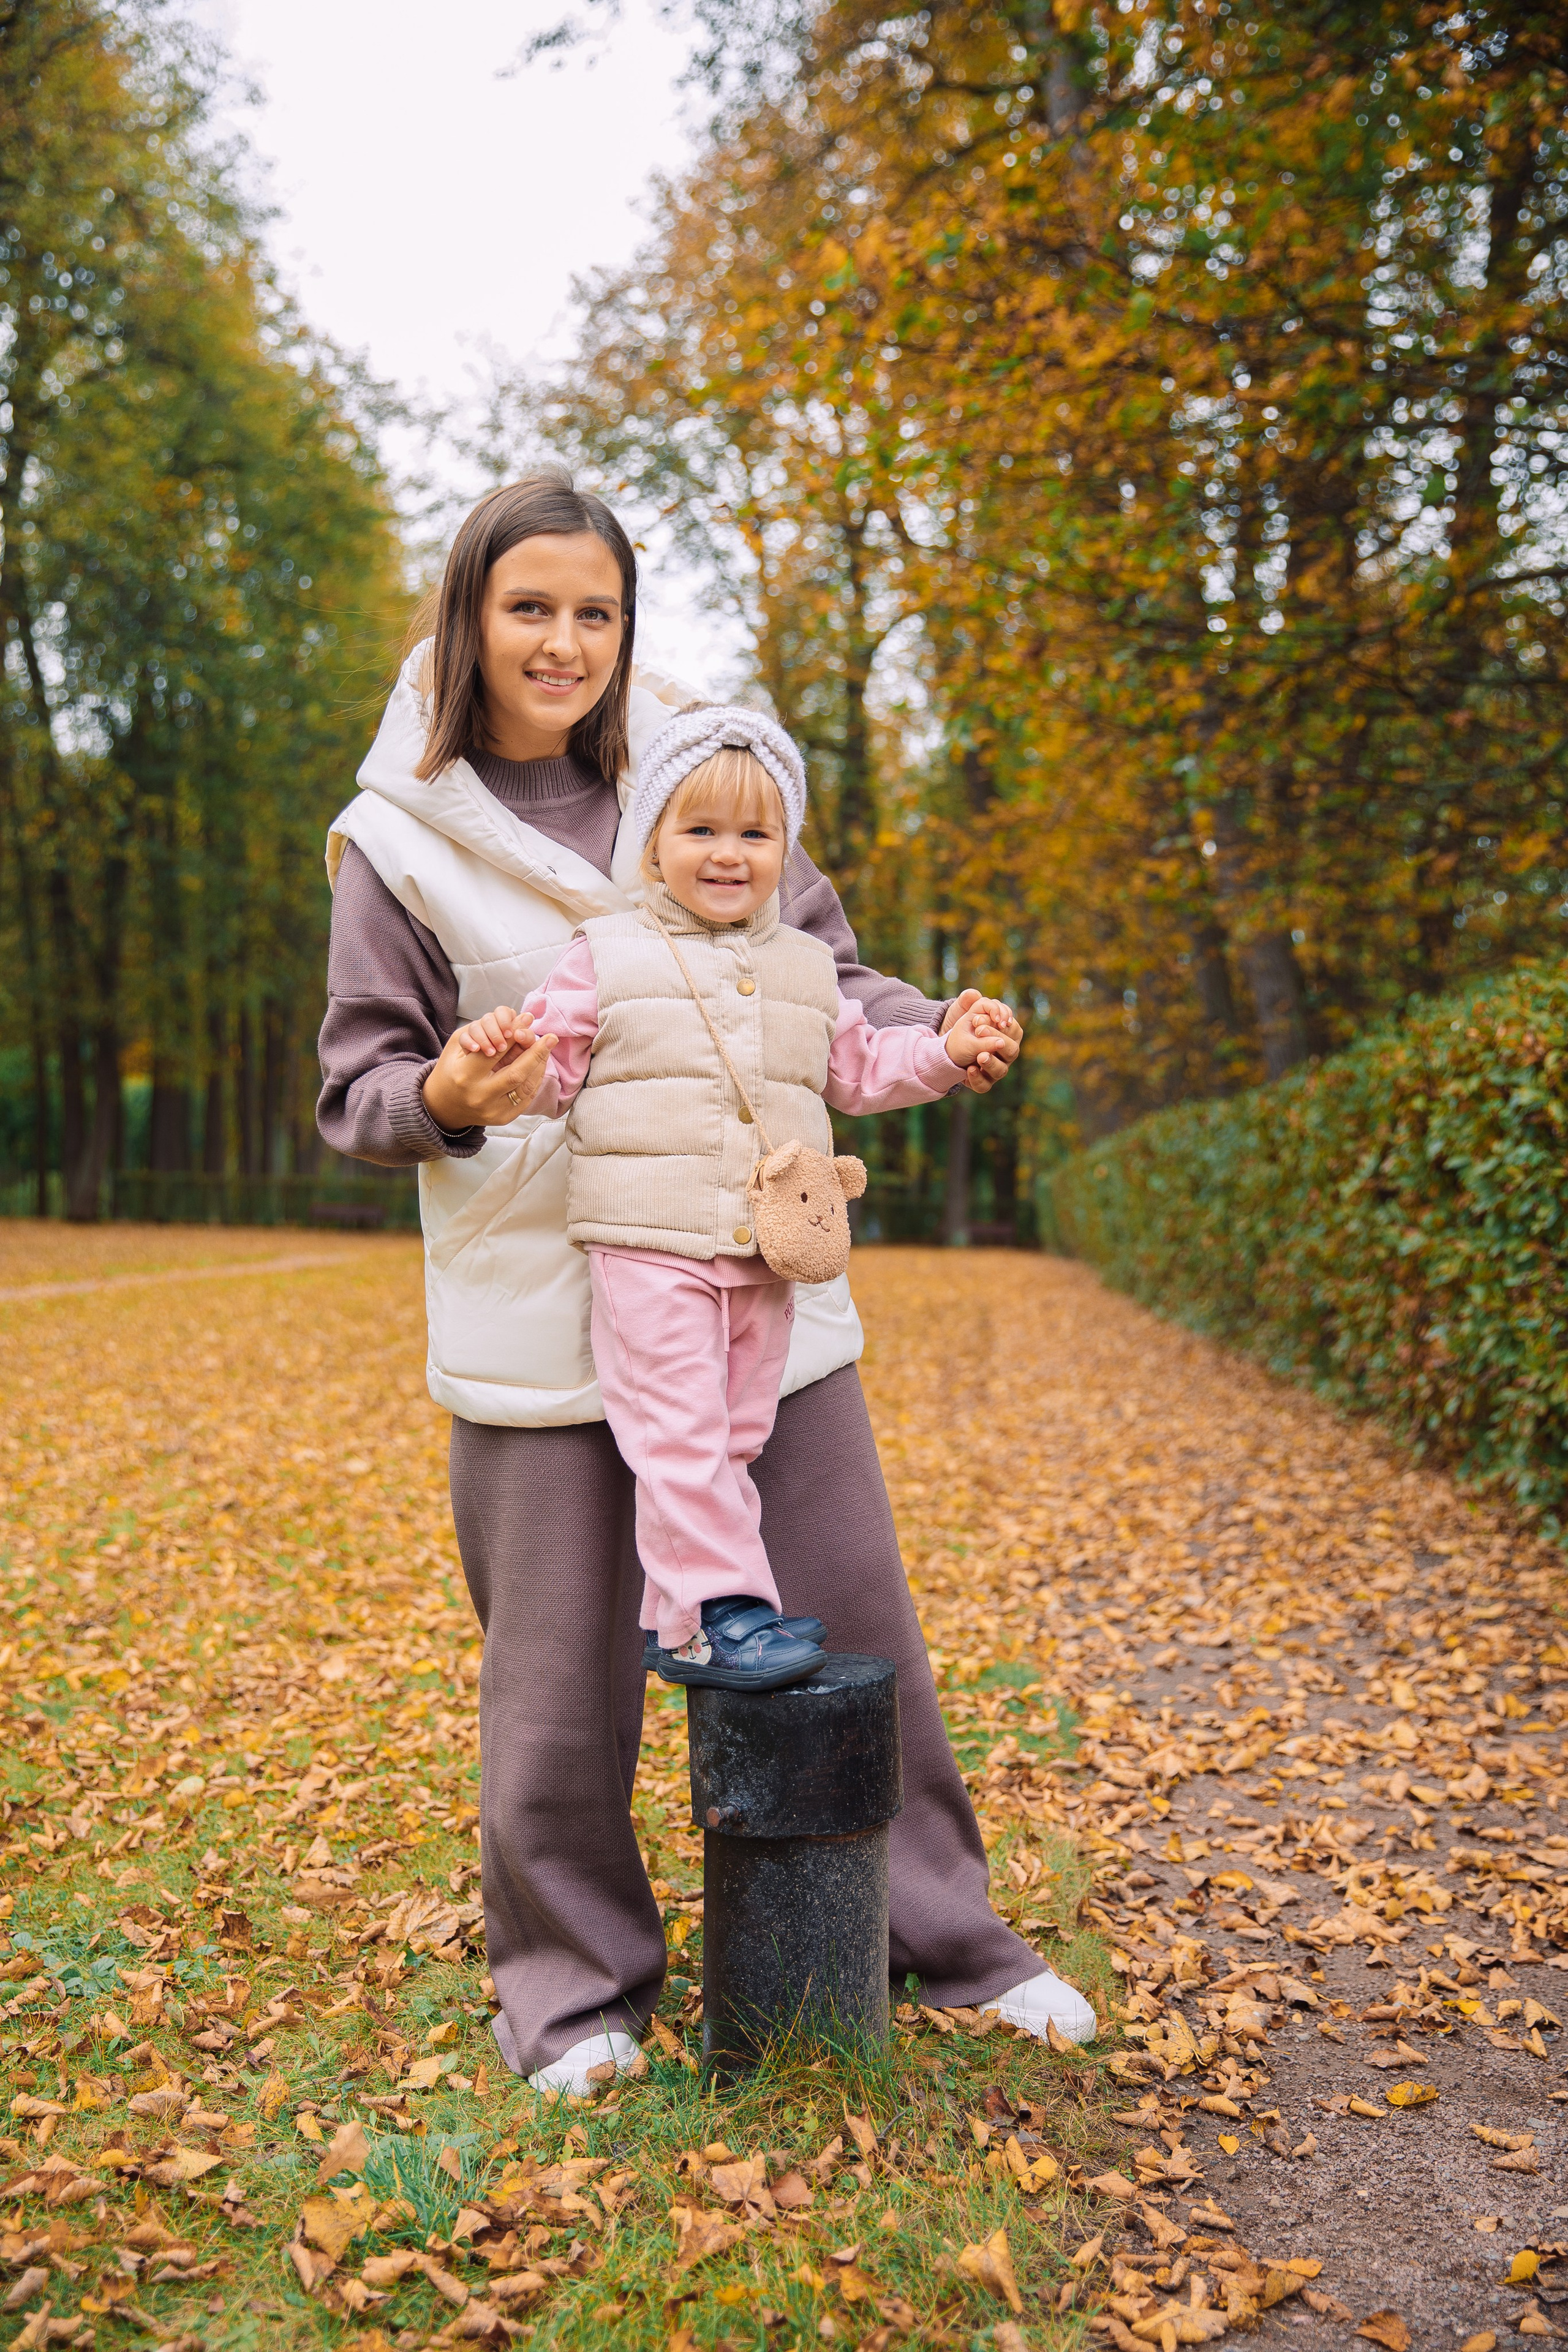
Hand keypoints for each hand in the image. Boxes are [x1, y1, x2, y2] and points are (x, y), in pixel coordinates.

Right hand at [422, 1008, 557, 1131]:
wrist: (444, 1107)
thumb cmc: (451, 1070)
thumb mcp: (458, 1047)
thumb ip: (485, 1032)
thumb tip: (519, 1022)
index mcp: (464, 1075)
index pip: (496, 1053)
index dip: (514, 1035)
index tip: (527, 1020)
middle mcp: (479, 1095)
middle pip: (516, 1073)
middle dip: (537, 1052)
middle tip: (551, 1037)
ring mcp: (492, 1110)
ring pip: (526, 1087)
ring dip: (540, 1065)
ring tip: (547, 1048)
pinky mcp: (503, 1119)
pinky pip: (527, 1098)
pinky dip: (536, 1080)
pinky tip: (539, 1065)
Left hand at [940, 988, 1022, 1092]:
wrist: (945, 1048)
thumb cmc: (962, 1027)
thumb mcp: (962, 1011)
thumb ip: (968, 1000)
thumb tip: (972, 994)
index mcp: (1006, 1035)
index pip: (1015, 1031)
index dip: (1006, 1025)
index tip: (991, 1019)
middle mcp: (1004, 1054)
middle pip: (1013, 1051)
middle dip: (998, 1040)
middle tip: (980, 1031)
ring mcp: (994, 1069)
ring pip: (1001, 1071)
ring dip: (991, 1062)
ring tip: (979, 1056)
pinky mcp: (982, 1081)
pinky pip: (984, 1085)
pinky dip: (977, 1078)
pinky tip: (969, 1069)